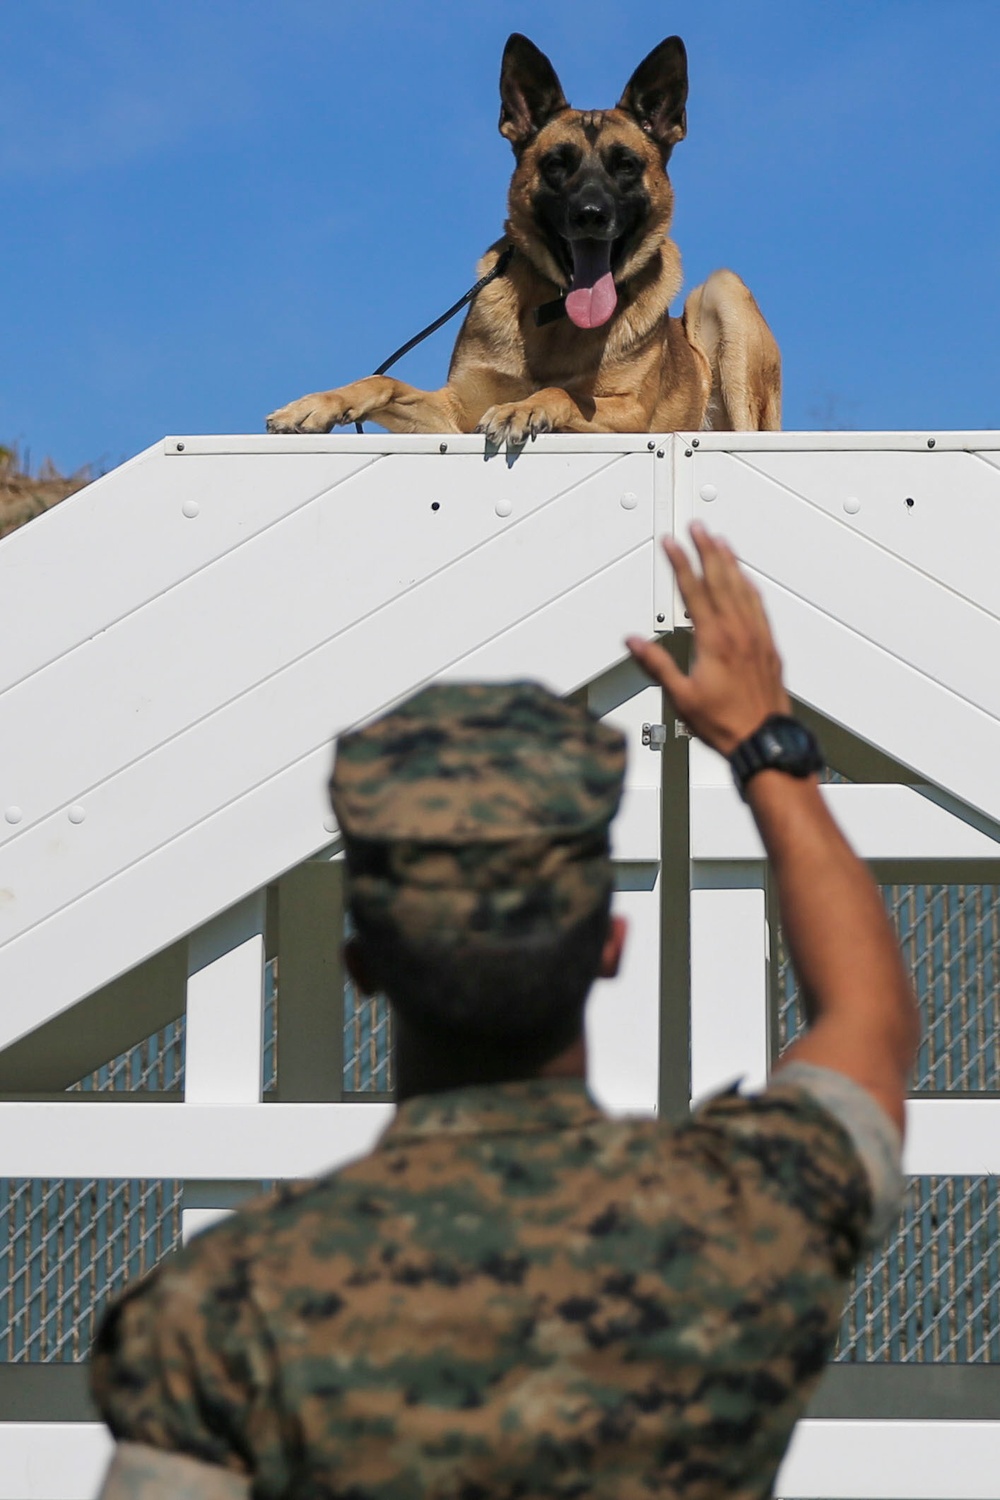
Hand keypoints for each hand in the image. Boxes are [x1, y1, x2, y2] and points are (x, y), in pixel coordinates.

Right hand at [626, 523, 790, 757]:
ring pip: (742, 588)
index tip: (672, 545)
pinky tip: (745, 578)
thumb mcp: (681, 697)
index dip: (680, 563)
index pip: (693, 591)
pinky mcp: (768, 645)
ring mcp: (756, 636)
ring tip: (720, 541)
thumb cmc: (726, 723)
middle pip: (720, 580)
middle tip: (698, 528)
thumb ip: (658, 665)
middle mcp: (738, 633)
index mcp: (714, 641)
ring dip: (730, 561)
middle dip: (707, 550)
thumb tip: (635, 643)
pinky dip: (749, 586)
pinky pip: (759, 605)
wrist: (764, 739)